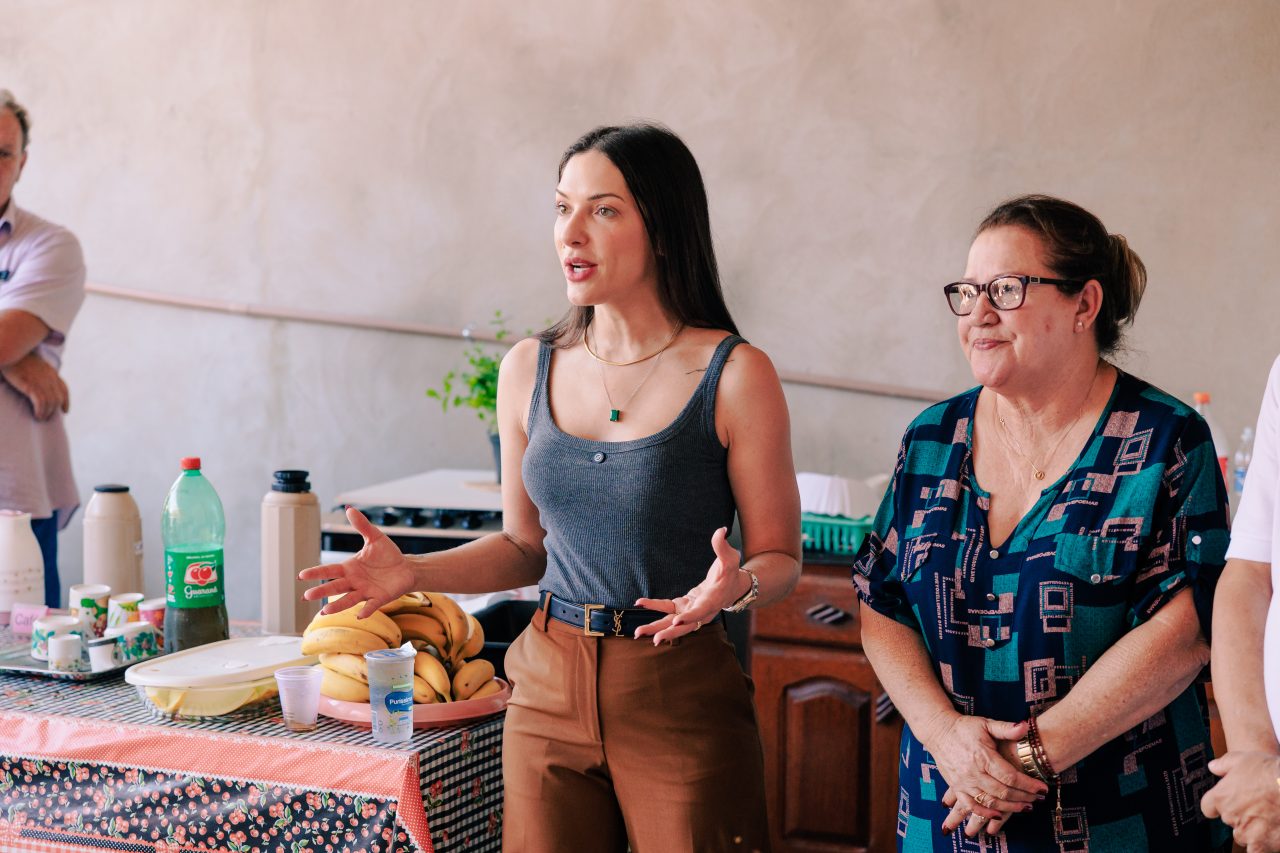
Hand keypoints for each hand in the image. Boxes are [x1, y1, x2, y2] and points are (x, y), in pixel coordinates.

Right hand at [2, 353, 68, 420]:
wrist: (10, 349)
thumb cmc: (17, 358)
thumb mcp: (32, 365)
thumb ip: (39, 374)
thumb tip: (37, 386)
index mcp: (50, 372)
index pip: (64, 388)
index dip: (66, 401)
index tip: (65, 411)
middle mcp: (49, 376)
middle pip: (59, 398)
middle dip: (54, 410)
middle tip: (46, 417)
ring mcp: (41, 380)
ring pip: (51, 402)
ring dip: (47, 412)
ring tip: (40, 417)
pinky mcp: (30, 384)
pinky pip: (41, 401)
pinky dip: (41, 410)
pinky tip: (37, 415)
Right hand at [298, 507, 415, 617]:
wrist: (406, 568)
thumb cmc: (387, 555)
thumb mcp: (375, 538)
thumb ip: (362, 525)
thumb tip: (349, 508)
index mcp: (350, 568)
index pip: (330, 570)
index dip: (316, 573)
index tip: (301, 576)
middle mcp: (354, 582)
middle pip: (335, 587)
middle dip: (322, 591)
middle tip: (306, 596)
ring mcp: (366, 591)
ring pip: (349, 599)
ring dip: (338, 605)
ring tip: (325, 611)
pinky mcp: (380, 598)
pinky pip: (372, 605)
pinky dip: (366, 610)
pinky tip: (360, 615)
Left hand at [634, 527, 743, 644]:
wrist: (732, 588)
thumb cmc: (730, 572)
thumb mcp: (730, 558)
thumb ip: (722, 546)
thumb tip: (720, 530)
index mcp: (713, 600)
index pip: (702, 611)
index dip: (691, 616)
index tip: (678, 620)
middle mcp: (702, 610)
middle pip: (686, 626)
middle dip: (670, 632)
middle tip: (655, 639)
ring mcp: (692, 611)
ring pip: (673, 622)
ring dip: (656, 628)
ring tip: (638, 633)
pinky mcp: (684, 607)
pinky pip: (668, 611)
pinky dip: (655, 610)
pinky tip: (640, 605)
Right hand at [928, 715, 1044, 834]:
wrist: (938, 731)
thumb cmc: (964, 727)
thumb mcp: (986, 723)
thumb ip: (1006, 728)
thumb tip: (1026, 727)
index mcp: (983, 757)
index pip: (1010, 776)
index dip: (1029, 784)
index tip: (1043, 788)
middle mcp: (973, 772)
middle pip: (1003, 792)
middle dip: (1024, 797)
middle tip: (1038, 798)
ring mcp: (964, 782)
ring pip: (990, 802)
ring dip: (1010, 808)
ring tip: (1025, 807)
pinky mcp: (956, 788)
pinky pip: (971, 806)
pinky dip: (984, 813)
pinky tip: (998, 816)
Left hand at [1203, 751, 1279, 851]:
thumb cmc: (1269, 771)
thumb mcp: (1243, 759)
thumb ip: (1224, 764)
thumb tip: (1212, 767)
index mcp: (1221, 797)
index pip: (1208, 807)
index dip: (1215, 806)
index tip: (1226, 803)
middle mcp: (1230, 816)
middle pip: (1229, 821)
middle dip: (1240, 816)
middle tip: (1256, 807)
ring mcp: (1246, 832)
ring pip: (1242, 836)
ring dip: (1251, 832)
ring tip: (1267, 819)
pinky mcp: (1262, 844)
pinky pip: (1255, 851)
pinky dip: (1260, 846)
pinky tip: (1269, 838)